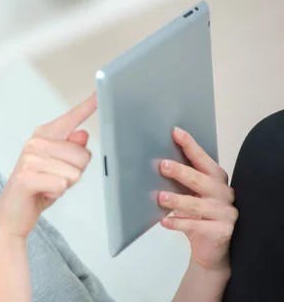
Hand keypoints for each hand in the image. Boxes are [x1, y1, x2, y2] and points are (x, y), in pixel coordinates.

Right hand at [0, 93, 96, 239]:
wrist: (11, 216)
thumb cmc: (37, 190)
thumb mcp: (59, 169)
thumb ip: (72, 151)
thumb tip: (82, 135)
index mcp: (43, 136)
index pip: (71, 118)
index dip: (88, 106)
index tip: (100, 93)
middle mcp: (35, 142)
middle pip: (82, 155)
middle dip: (75, 173)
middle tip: (54, 179)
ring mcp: (29, 158)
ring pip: (74, 172)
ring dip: (65, 186)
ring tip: (47, 186)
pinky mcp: (27, 176)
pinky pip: (63, 185)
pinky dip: (57, 194)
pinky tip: (42, 194)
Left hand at [158, 127, 237, 271]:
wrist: (211, 249)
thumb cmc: (199, 215)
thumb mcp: (191, 195)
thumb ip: (182, 181)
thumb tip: (156, 164)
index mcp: (217, 180)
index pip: (203, 159)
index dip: (190, 146)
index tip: (175, 132)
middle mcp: (224, 194)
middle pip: (201, 180)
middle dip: (181, 172)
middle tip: (162, 165)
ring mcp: (225, 213)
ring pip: (198, 204)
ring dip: (178, 200)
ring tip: (160, 197)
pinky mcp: (221, 231)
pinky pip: (197, 226)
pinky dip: (180, 223)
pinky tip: (165, 221)